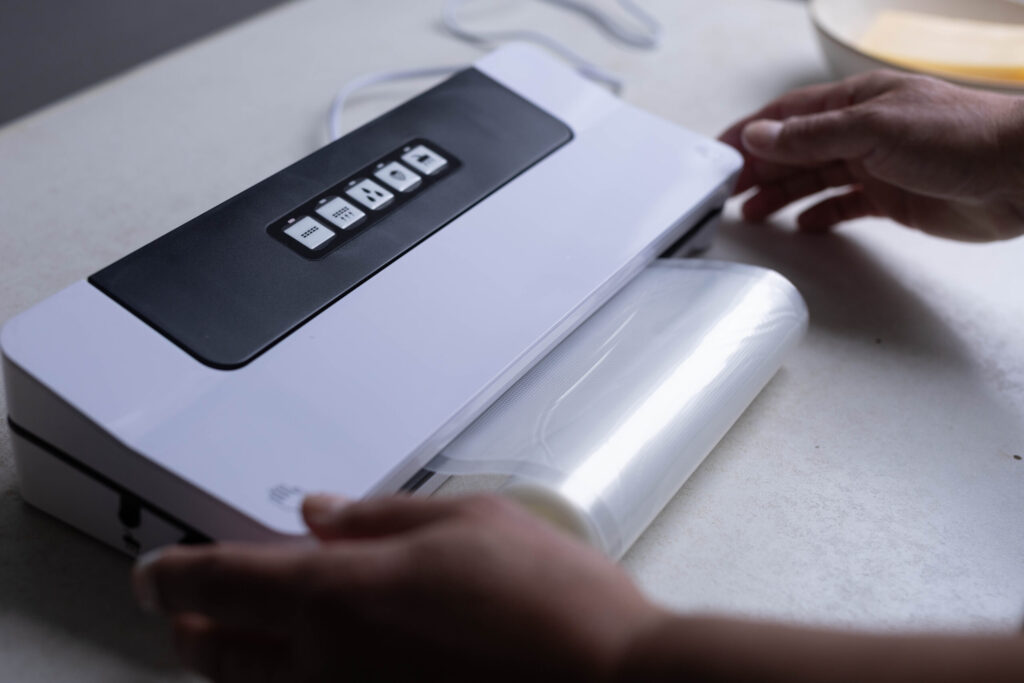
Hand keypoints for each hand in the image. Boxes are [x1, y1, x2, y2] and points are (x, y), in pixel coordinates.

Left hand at [132, 494, 662, 681]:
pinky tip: (296, 676)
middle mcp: (330, 662)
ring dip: (223, 665)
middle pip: (220, 649)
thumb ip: (380, 516)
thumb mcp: (468, 519)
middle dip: (189, 625)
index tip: (155, 570)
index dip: (174, 573)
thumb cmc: (549, 604)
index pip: (221, 580)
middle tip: (177, 610)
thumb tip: (321, 515)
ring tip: (212, 646)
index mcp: (341, 593)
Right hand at [719, 70, 1023, 240]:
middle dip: (758, 169)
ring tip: (751, 213)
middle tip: (725, 192)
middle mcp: (863, 132)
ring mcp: (878, 166)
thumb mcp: (873, 129)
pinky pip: (844, 206)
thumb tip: (761, 136)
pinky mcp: (894, 199)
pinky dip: (820, 215)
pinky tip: (803, 225)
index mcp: (856, 103)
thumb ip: (812, 135)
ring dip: (781, 194)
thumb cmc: (963, 137)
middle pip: (795, 150)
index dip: (750, 134)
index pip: (787, 116)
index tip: (718, 154)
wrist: (1023, 174)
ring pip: (814, 179)